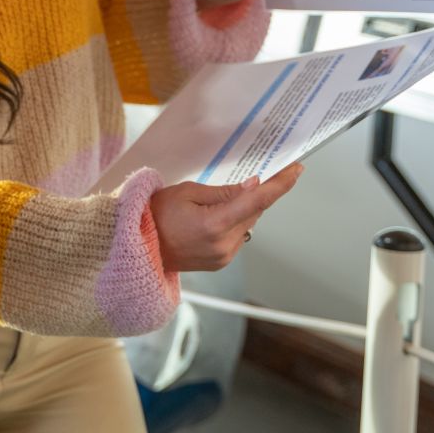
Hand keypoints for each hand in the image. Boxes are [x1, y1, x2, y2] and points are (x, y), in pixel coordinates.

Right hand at [151, 162, 302, 271]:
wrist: (138, 248)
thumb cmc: (155, 216)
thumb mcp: (187, 192)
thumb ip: (224, 191)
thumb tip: (253, 186)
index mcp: (214, 224)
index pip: (257, 201)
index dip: (280, 185)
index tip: (295, 170)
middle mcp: (223, 244)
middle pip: (254, 212)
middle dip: (255, 194)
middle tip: (250, 177)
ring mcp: (223, 256)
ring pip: (247, 224)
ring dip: (242, 210)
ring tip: (213, 203)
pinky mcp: (221, 262)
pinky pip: (238, 236)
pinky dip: (233, 223)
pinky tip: (213, 218)